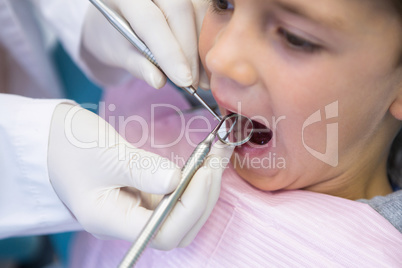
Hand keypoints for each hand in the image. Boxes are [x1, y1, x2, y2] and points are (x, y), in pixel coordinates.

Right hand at [47, 103, 233, 248]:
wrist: (51, 138)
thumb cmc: (68, 146)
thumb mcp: (105, 154)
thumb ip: (143, 169)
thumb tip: (179, 181)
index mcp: (111, 219)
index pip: (163, 232)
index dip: (191, 207)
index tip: (205, 172)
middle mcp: (127, 220)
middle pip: (179, 228)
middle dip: (205, 196)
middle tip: (217, 159)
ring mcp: (137, 207)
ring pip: (182, 211)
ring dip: (205, 185)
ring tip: (218, 153)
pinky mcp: (143, 192)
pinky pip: (176, 193)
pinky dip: (195, 177)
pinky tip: (206, 157)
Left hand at [81, 0, 209, 89]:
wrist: (116, 22)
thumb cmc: (114, 38)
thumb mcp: (117, 53)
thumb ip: (136, 65)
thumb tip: (158, 80)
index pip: (150, 20)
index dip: (169, 51)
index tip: (183, 80)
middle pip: (179, 9)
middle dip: (188, 50)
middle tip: (191, 82)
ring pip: (197, 9)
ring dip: (203, 46)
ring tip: (200, 78)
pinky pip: (206, 12)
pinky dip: (208, 39)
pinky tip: (204, 63)